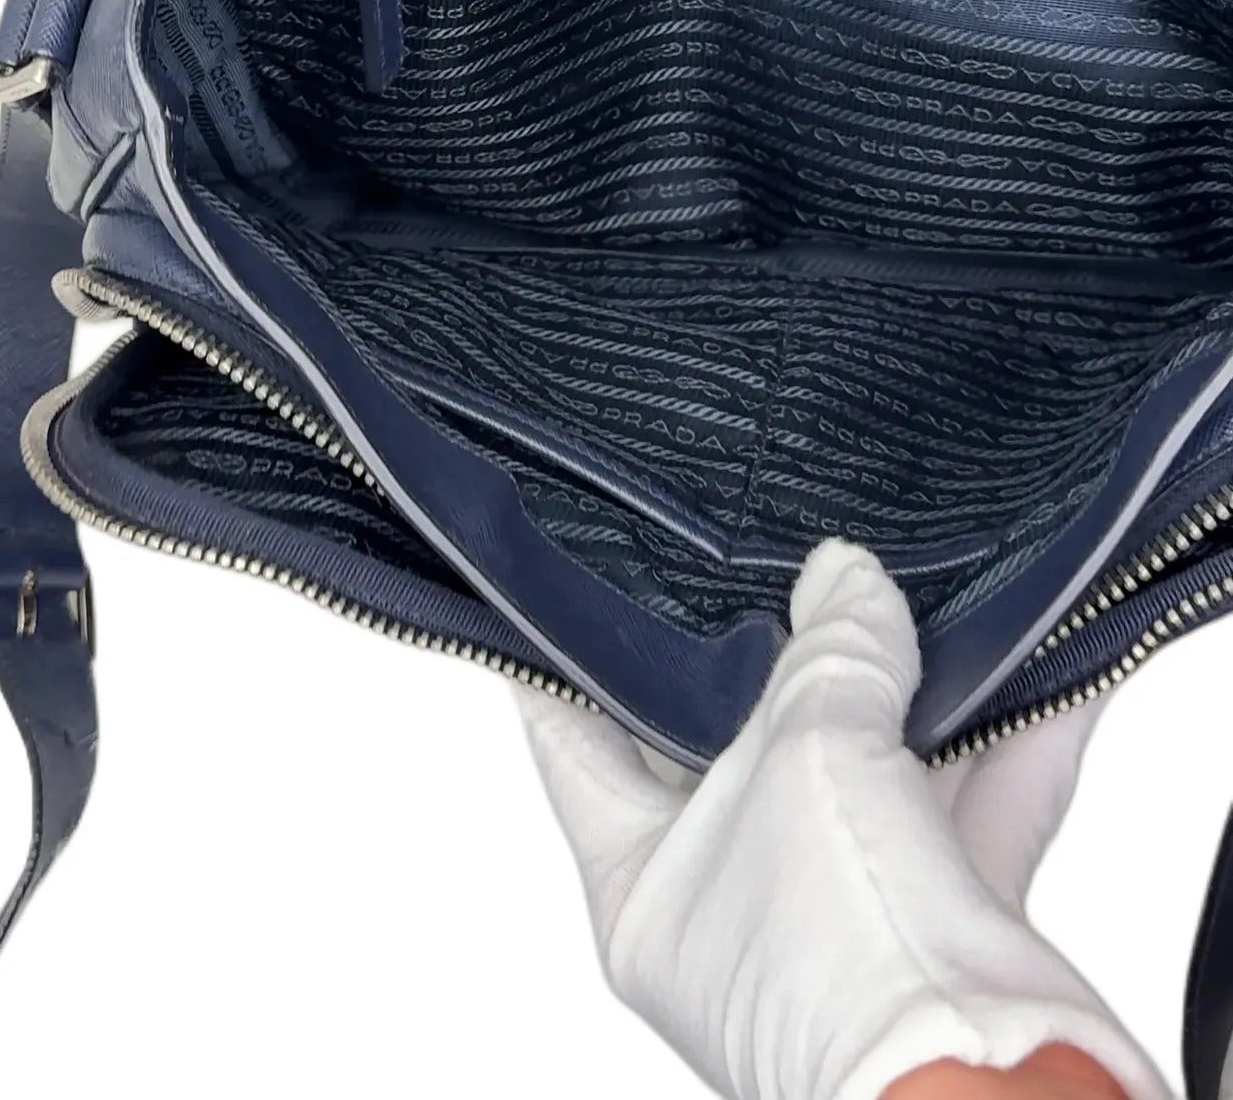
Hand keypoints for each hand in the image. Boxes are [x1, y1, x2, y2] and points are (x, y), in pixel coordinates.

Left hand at [515, 542, 1165, 1099]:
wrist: (988, 1076)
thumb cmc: (840, 955)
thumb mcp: (810, 752)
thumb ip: (832, 650)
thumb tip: (848, 578)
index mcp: (643, 891)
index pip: (576, 753)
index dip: (560, 669)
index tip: (559, 593)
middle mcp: (733, 910)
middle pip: (736, 750)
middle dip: (770, 654)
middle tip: (770, 553)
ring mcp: (841, 922)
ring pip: (866, 774)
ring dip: (904, 689)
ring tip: (908, 583)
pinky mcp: (947, 932)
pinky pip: (974, 812)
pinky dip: (1009, 744)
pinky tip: (1041, 668)